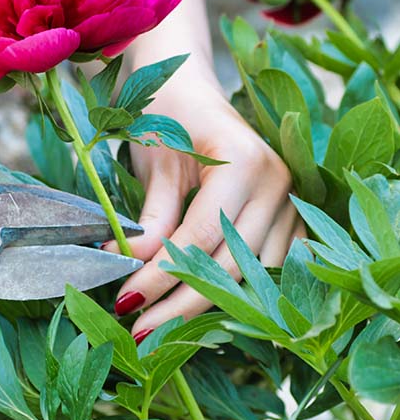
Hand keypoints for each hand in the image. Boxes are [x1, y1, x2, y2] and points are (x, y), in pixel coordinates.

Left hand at [104, 71, 304, 340]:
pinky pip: (267, 267)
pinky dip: (234, 290)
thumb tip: (131, 267)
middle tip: (141, 329)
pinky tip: (197, 307)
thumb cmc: (166, 117)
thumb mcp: (153, 164)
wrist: (189, 89)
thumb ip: (150, 218)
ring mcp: (291, 201)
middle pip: (232, 264)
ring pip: (253, 274)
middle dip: (182, 302)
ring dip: (208, 304)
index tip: (128, 302)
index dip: (163, 275)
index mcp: (243, 161)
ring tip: (164, 325)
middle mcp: (279, 183)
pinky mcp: (290, 217)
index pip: (201, 237)